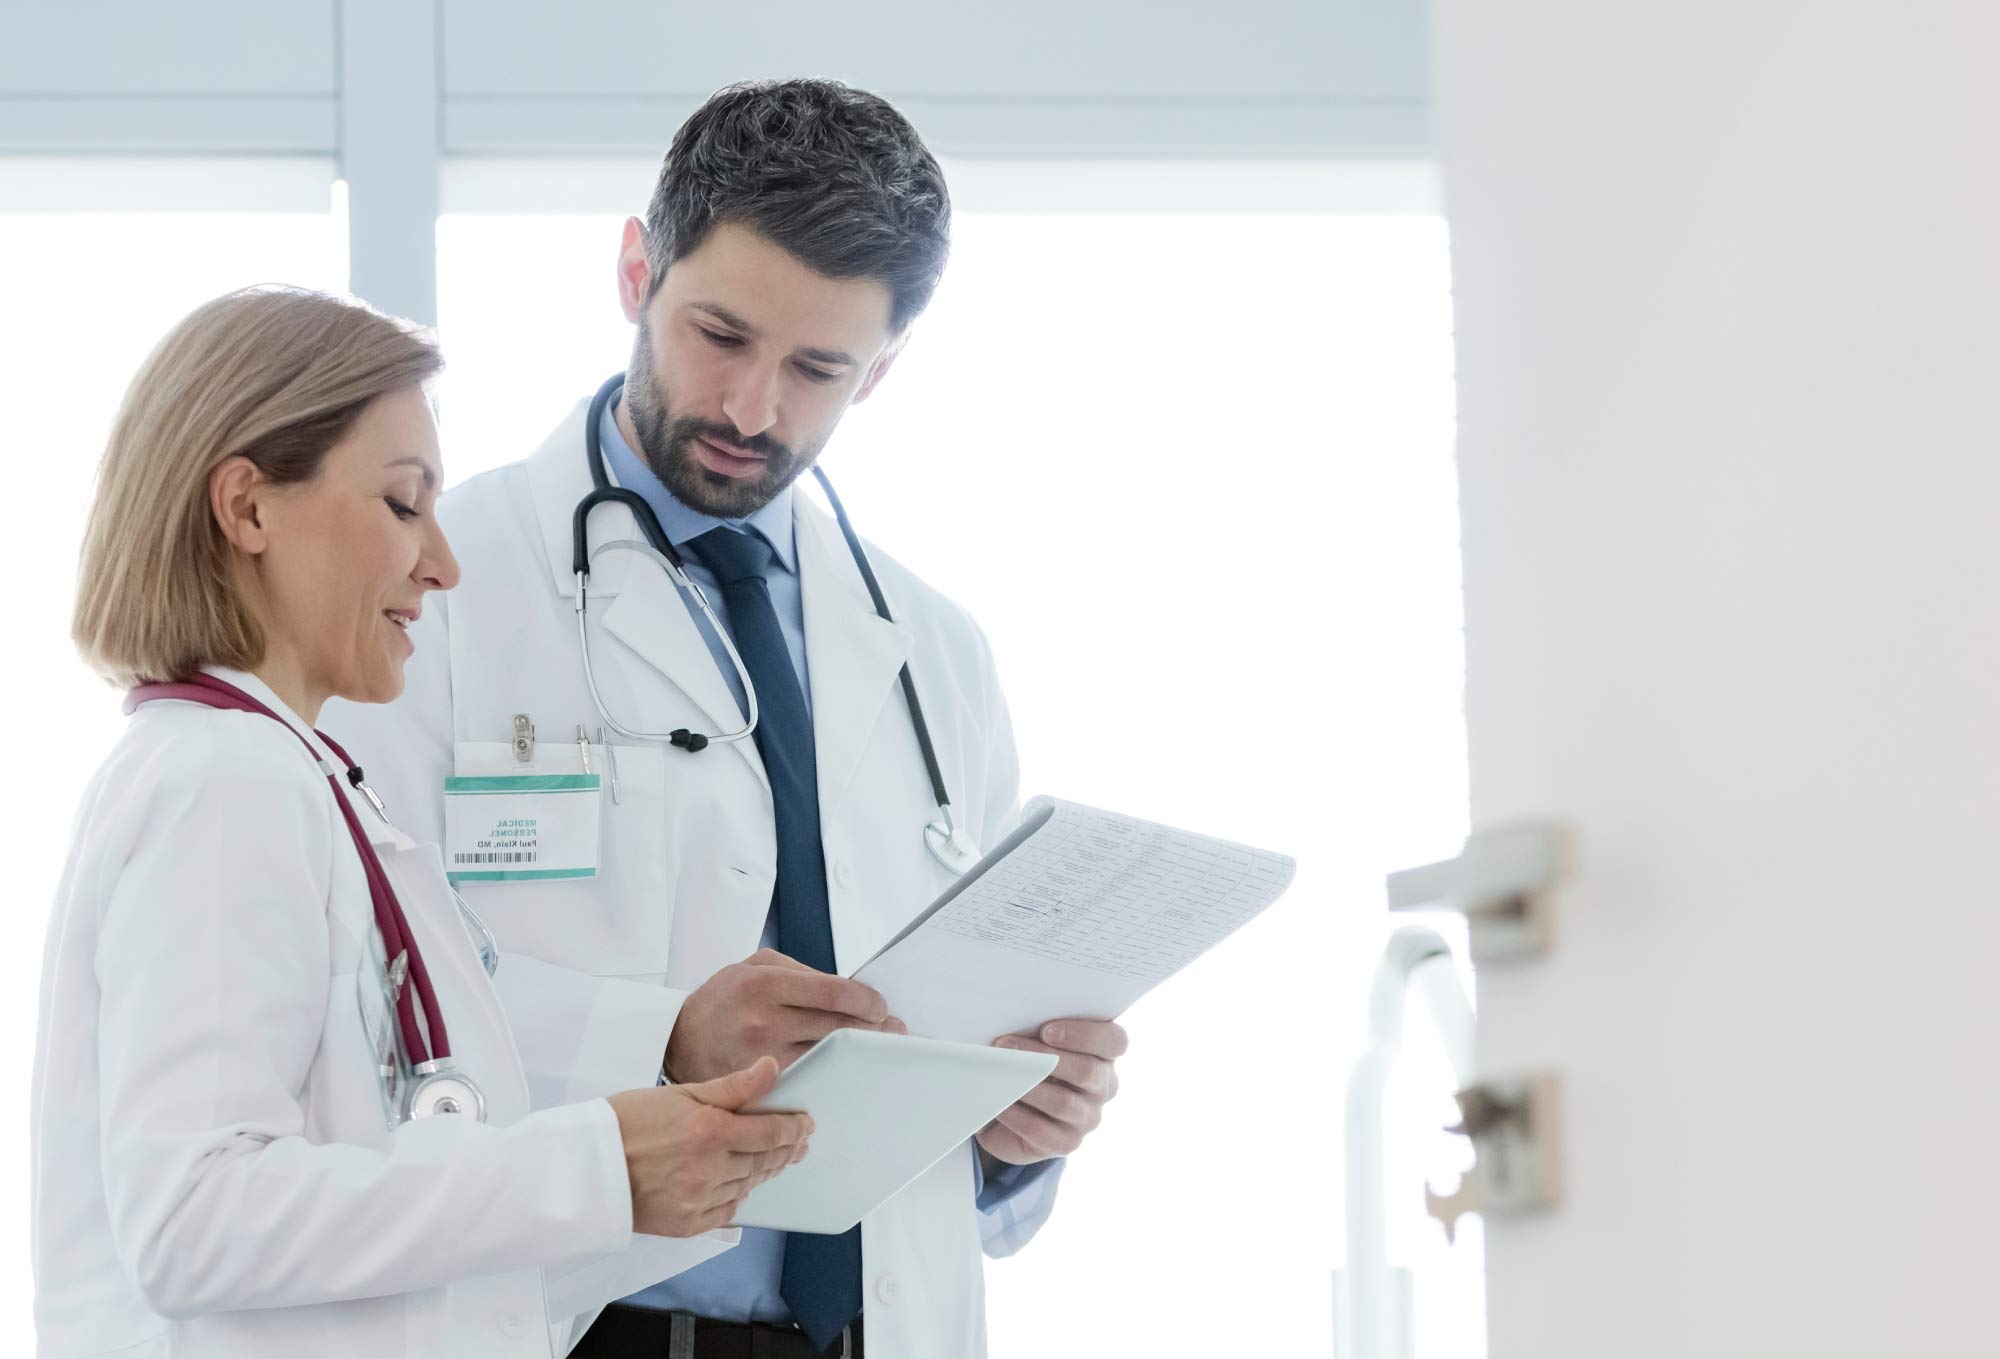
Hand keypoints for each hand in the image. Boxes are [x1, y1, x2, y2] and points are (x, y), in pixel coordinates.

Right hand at [607, 1055, 812, 1236]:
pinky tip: (745, 1184)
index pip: (772, 1132)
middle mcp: (710, 1168)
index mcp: (710, 1131)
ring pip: (750, 1184)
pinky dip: (740, 1194)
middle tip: (800, 1141)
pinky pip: (729, 1209)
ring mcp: (700, 1200)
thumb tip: (772, 1068)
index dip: (795, 1128)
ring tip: (778, 1159)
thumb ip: (733, 1086)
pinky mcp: (688, 1224)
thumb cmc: (626, 1122)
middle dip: (787, 1149)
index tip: (805, 1123)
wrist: (585, 1168)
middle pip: (766, 1160)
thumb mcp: (681, 1092)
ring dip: (767, 1171)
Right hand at [664, 947, 906, 1084]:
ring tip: (876, 1052)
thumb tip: (853, 991)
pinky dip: (831, 1078)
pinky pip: (807, 1083)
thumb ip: (804, 973)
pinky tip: (845, 1073)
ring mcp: (760, 1059)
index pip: (834, 992)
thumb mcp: (755, 966)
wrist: (677, 1038)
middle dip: (873, 1029)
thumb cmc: (723, 998)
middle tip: (893, 1030)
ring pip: (828, 1060)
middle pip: (837, 1028)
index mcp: (764, 984)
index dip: (867, 1000)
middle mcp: (763, 1021)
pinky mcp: (758, 1088)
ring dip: (859, 1057)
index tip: (879, 1006)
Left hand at [975, 1018, 1127, 1165]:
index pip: (1115, 1041)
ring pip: (1063, 1102)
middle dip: (1045, 1057)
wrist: (1013, 1115)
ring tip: (999, 1073)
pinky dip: (1017, 1115)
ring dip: (1028, 1085)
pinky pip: (1041, 1130)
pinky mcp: (1066, 1143)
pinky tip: (998, 1103)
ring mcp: (1088, 1118)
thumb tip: (1014, 1028)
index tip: (1047, 1030)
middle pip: (1088, 1072)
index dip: (1086, 1034)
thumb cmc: (1030, 1067)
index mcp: (1103, 1055)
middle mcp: (1102, 1087)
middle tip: (1007, 1046)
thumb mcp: (1040, 1045)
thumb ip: (1038, 1033)